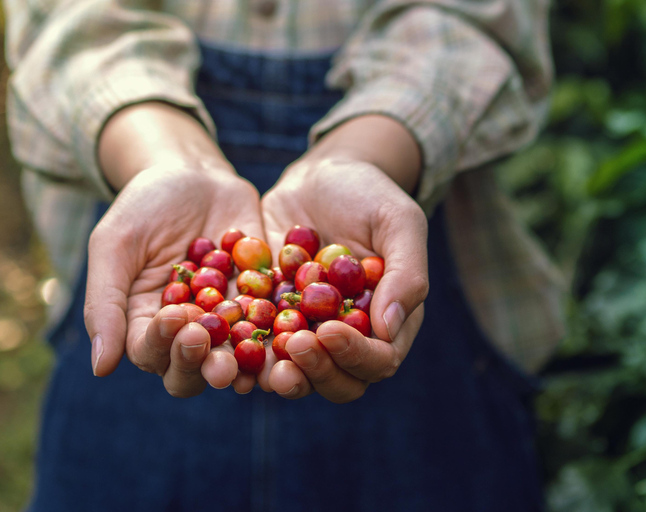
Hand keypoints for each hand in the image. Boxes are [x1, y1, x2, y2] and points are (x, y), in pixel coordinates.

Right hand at [84, 164, 267, 396]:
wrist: (194, 174)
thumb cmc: (144, 207)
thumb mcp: (115, 246)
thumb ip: (105, 303)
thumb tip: (101, 369)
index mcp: (147, 323)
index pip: (151, 353)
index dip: (163, 346)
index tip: (176, 318)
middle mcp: (190, 330)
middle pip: (194, 369)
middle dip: (205, 367)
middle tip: (218, 359)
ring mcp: (229, 317)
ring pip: (237, 355)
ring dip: (246, 366)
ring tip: (253, 367)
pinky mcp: (264, 298)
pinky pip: (274, 322)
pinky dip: (281, 332)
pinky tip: (290, 336)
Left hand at [252, 157, 428, 402]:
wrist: (321, 176)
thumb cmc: (369, 195)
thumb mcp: (398, 222)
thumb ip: (406, 273)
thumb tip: (389, 329)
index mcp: (389, 322)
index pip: (380, 359)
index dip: (357, 355)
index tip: (329, 331)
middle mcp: (351, 338)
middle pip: (340, 382)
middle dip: (317, 371)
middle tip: (294, 344)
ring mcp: (309, 333)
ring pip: (297, 375)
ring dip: (279, 375)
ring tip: (260, 363)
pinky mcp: (272, 321)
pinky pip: (257, 349)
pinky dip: (242, 353)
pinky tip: (223, 344)